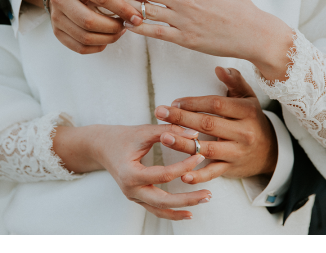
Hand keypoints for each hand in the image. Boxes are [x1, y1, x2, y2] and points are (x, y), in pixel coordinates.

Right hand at [25, 0, 142, 53]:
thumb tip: (145, 5)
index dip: (123, 9)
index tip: (138, 17)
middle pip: (90, 21)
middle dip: (114, 27)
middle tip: (127, 26)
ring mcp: (56, 17)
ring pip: (85, 37)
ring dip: (108, 38)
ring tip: (119, 31)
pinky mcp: (56, 32)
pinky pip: (80, 47)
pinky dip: (98, 47)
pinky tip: (106, 39)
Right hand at [53, 123, 210, 219]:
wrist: (101, 147)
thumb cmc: (121, 137)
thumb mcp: (144, 131)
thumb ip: (168, 132)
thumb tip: (194, 134)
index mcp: (130, 174)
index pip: (163, 175)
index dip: (184, 166)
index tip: (199, 155)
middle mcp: (131, 190)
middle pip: (163, 201)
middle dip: (187, 199)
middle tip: (208, 193)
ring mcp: (133, 196)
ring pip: (160, 209)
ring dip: (183, 208)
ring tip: (203, 200)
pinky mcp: (137, 197)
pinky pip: (156, 209)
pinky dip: (172, 211)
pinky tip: (188, 211)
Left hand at [101, 0, 293, 80]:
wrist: (253, 34)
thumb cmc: (242, 8)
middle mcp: (183, 1)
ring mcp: (183, 20)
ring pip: (147, 10)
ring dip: (126, 6)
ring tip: (108, 3)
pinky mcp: (185, 39)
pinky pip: (157, 33)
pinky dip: (140, 28)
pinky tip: (127, 25)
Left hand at [153, 67, 277, 183]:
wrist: (270, 150)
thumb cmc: (252, 119)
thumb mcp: (248, 98)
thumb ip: (234, 81)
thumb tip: (219, 68)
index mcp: (247, 111)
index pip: (216, 104)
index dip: (194, 102)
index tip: (174, 102)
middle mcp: (244, 132)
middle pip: (208, 124)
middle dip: (182, 118)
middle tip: (160, 113)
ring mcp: (238, 152)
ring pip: (207, 148)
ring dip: (183, 144)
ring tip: (164, 137)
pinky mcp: (232, 168)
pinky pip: (213, 172)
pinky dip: (198, 175)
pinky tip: (183, 174)